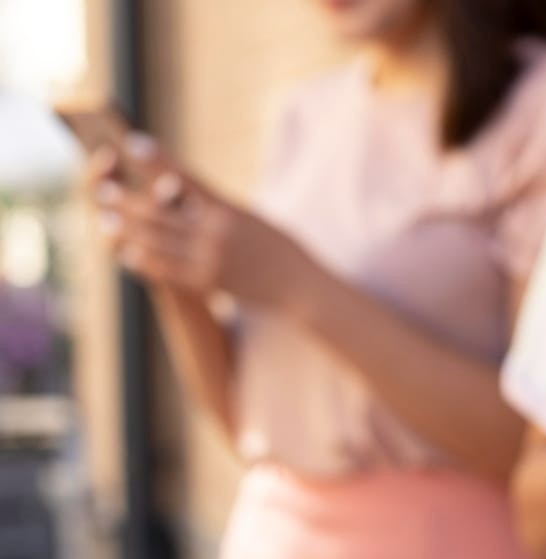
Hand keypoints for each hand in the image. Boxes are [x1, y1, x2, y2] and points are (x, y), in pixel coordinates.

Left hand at [88, 136, 314, 306]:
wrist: (300, 287)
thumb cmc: (281, 248)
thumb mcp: (254, 218)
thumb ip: (220, 208)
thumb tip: (189, 193)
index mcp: (229, 211)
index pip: (186, 179)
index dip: (157, 161)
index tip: (132, 143)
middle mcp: (216, 233)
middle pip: (161, 212)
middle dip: (128, 200)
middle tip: (103, 190)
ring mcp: (210, 259)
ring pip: (157, 242)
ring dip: (127, 230)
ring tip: (105, 220)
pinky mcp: (208, 282)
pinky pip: (167, 271)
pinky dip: (143, 261)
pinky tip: (126, 253)